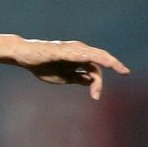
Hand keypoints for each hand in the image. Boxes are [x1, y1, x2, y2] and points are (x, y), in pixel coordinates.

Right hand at [15, 40, 129, 99]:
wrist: (25, 56)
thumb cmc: (43, 66)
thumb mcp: (63, 77)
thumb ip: (77, 78)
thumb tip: (91, 81)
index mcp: (79, 58)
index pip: (96, 69)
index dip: (98, 83)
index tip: (96, 97)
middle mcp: (78, 51)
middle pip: (99, 59)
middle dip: (112, 66)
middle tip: (122, 75)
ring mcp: (71, 49)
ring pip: (93, 53)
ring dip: (106, 60)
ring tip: (116, 66)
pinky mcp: (62, 50)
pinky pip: (79, 53)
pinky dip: (89, 56)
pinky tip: (96, 60)